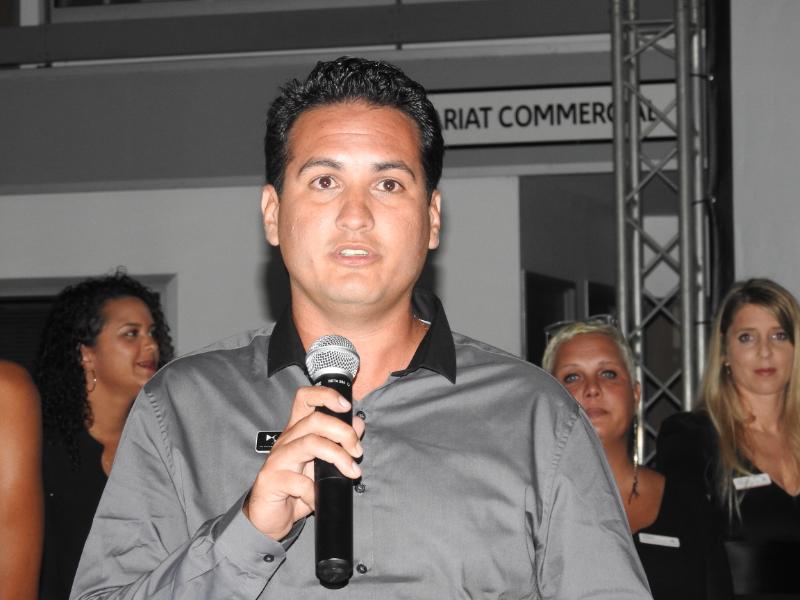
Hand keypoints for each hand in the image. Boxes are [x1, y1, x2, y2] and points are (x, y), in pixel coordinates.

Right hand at [243, 385, 364, 540]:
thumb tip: (357, 423)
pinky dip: (314, 492)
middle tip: (357, 451)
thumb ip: (338, 442)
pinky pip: (299, 481)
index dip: (326, 395)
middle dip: (343, 432)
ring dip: (338, 456)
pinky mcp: (271, 480)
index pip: (305, 398)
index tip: (346, 406)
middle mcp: (286, 440)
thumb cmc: (296, 487)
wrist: (270, 516)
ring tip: (351, 472)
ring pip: (310, 443)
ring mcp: (277, 459)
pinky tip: (318, 500)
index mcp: (297, 431)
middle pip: (315, 419)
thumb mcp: (322, 463)